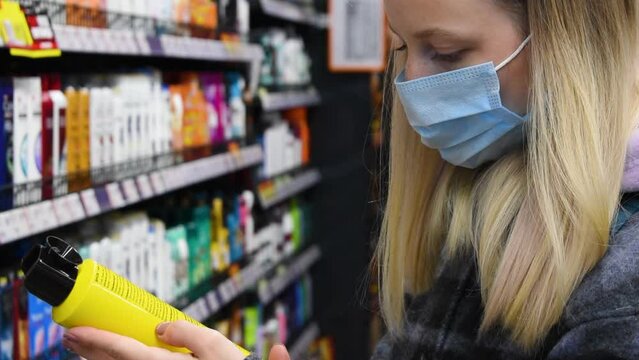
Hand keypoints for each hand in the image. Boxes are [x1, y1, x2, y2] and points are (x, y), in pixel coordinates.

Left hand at [63, 320, 290, 359]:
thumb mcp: (220, 350)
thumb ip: (191, 334)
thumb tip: (162, 327)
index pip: (125, 351)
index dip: (98, 339)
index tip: (75, 331)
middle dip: (91, 350)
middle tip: (71, 336)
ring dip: (101, 359)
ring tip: (85, 348)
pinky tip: (113, 359)